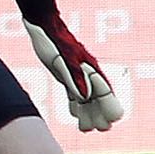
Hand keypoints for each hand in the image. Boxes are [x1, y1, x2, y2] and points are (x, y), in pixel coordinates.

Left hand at [28, 13, 126, 129]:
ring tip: (85, 128)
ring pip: (89, 100)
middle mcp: (89, 76)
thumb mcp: (62, 60)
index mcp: (92, 72)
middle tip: (97, 128)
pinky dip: (77, 106)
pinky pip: (76, 95)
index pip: (108, 96)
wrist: (45, 25)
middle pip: (101, 101)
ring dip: (89, 114)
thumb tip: (84, 97)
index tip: (107, 122)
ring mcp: (79, 76)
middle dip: (101, 116)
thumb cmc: (54, 41)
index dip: (109, 110)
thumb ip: (74, 78)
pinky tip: (74, 114)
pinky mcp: (67, 76)